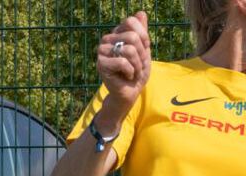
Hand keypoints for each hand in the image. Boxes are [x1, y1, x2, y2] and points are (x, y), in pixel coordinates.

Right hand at [96, 11, 151, 126]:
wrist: (130, 94)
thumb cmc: (137, 74)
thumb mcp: (144, 52)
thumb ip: (142, 33)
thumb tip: (142, 12)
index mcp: (117, 33)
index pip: (132, 22)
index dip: (144, 38)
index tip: (144, 51)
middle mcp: (108, 39)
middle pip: (133, 37)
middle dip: (142, 56)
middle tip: (137, 66)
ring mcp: (102, 50)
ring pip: (130, 50)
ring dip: (137, 66)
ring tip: (132, 72)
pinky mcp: (101, 63)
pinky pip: (124, 63)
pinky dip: (131, 73)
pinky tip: (125, 77)